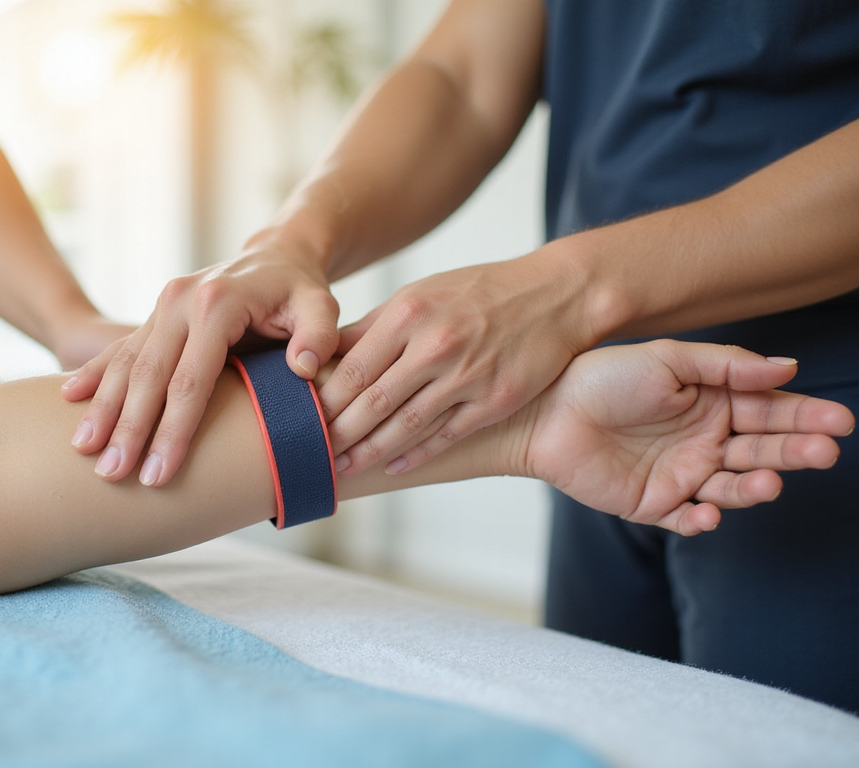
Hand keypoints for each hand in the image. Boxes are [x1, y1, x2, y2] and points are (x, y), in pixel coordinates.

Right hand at [61, 244, 339, 485]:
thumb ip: (318, 333)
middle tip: (111, 475)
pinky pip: (119, 349)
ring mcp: (161, 308)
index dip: (173, 431)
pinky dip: (94, 375)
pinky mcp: (154, 315)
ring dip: (103, 408)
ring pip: (125, 364)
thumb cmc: (300, 289)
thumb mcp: (321, 303)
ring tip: (83, 450)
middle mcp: (179, 302)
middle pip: (147, 376)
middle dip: (128, 429)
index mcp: (216, 305)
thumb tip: (304, 368)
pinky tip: (69, 401)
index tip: (159, 474)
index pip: (189, 381)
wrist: (275, 255)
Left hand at [322, 255, 594, 476]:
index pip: (353, 369)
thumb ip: (374, 326)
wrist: (557, 295)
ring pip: (407, 424)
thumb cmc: (479, 293)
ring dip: (370, 452)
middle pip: (373, 401)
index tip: (301, 422)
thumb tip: (321, 354)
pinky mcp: (497, 399)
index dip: (324, 402)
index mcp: (410, 313)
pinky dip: (417, 453)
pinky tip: (395, 465)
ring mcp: (468, 374)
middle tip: (312, 455)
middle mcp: (436, 344)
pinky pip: (447, 434)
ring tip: (344, 468)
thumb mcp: (422, 293)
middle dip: (338, 434)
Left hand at [519, 340, 854, 535]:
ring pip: (732, 489)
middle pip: (762, 451)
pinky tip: (707, 513)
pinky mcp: (654, 505)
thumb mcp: (668, 361)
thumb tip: (789, 369)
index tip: (840, 422)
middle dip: (796, 453)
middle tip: (825, 452)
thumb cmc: (602, 377)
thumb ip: (727, 366)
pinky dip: (700, 521)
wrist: (545, 412)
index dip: (806, 418)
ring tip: (767, 483)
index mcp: (713, 404)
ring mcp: (682, 475)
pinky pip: (686, 519)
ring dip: (754, 489)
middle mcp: (705, 441)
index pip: (771, 413)